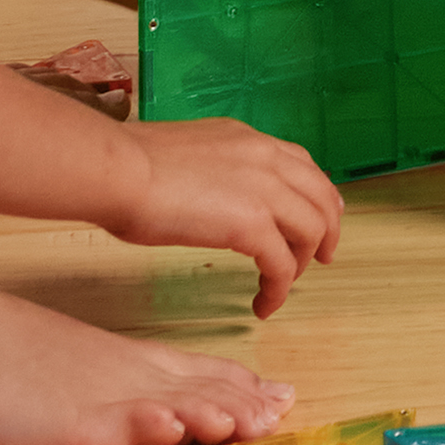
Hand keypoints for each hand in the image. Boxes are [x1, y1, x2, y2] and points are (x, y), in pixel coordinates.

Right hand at [108, 115, 345, 316]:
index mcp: (247, 139)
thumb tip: (204, 191)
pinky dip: (278, 289)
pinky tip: (263, 304)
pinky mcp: (252, 225)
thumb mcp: (185, 155)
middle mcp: (265, 158)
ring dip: (303, 262)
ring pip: (312, 229)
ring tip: (283, 285)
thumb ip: (210, 171)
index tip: (318, 215)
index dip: (315, 194)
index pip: (301, 164)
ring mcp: (263, 189)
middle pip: (321, 195)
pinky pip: (283, 265)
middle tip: (322, 257)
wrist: (117, 171)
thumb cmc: (128, 167)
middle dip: (328, 229)